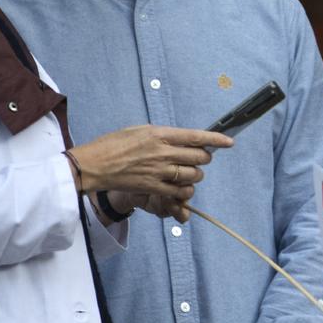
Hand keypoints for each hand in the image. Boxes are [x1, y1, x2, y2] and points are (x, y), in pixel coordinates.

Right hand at [70, 126, 232, 217]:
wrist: (93, 164)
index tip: (229, 142)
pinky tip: (182, 188)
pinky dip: (185, 191)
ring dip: (196, 175)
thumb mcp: (138, 130)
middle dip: (205, 158)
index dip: (216, 139)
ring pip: (192, 174)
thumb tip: (180, 138)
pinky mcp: (152, 186)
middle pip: (199, 156)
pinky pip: (179, 191)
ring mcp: (158, 170)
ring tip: (190, 173)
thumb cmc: (112, 145)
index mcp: (159, 134)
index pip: (195, 136)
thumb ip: (161, 135)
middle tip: (201, 158)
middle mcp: (162, 151)